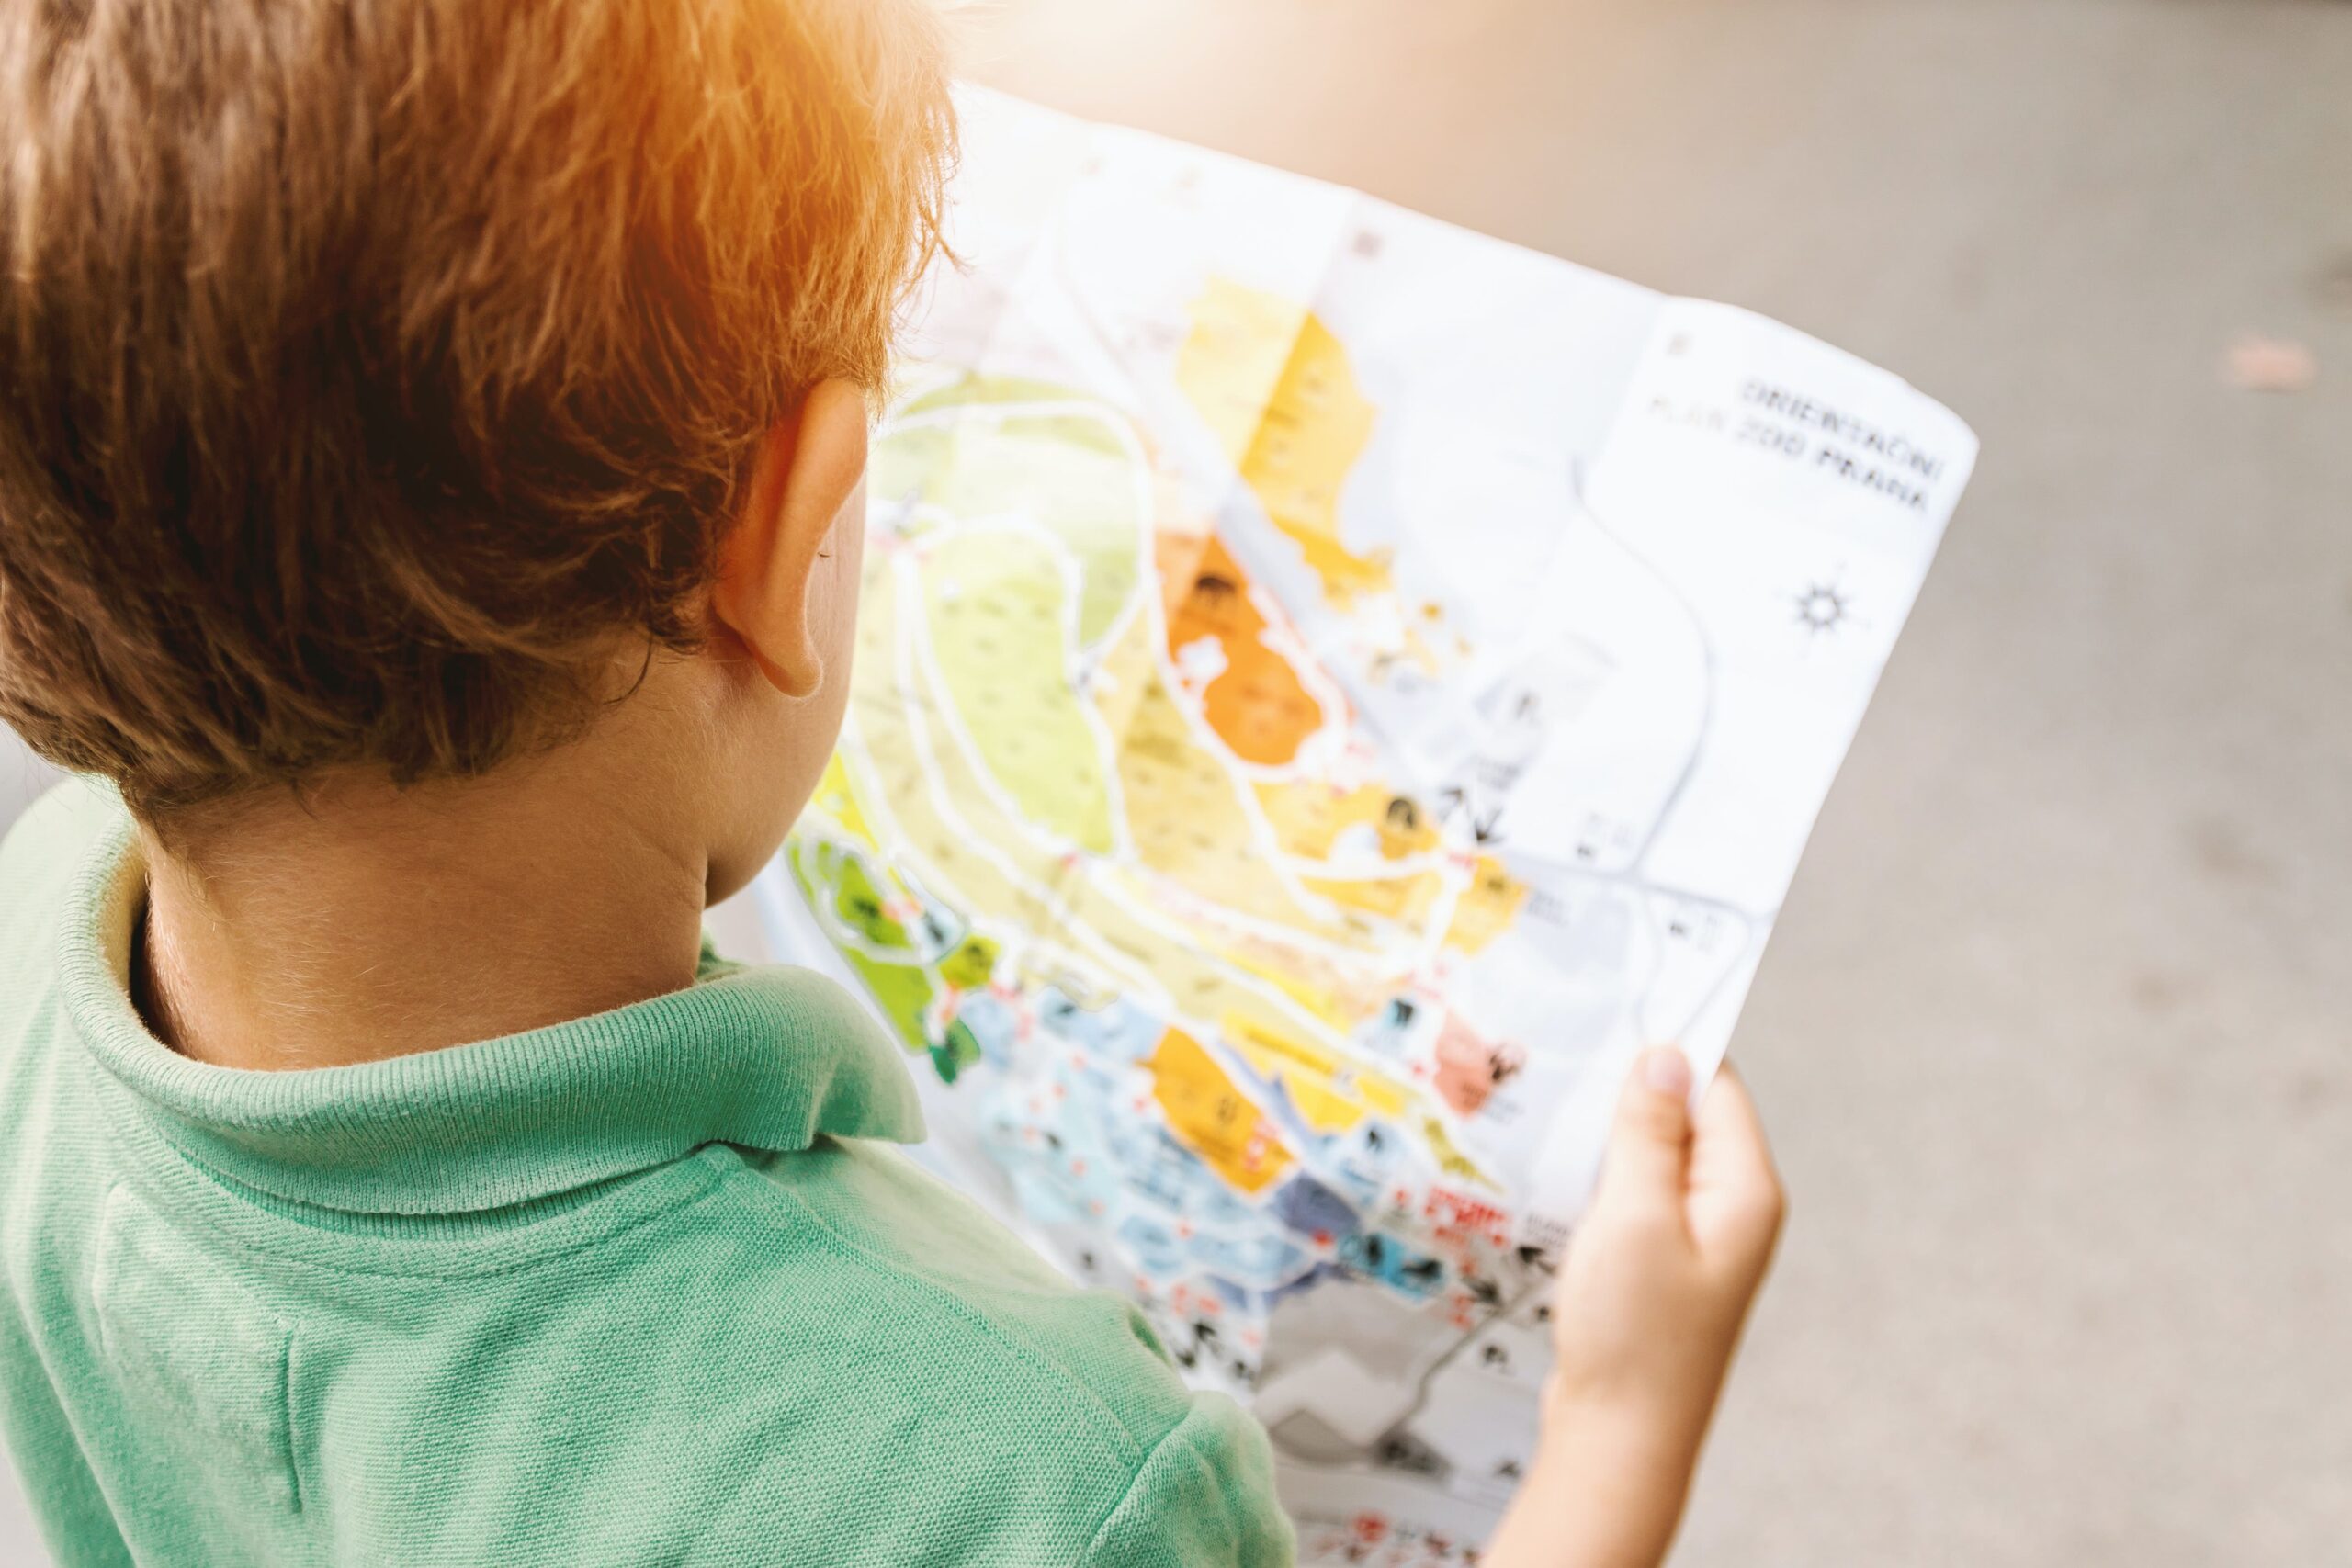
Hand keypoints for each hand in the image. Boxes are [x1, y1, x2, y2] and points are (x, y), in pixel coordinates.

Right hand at [1485, 1048, 1782, 1567]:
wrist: (1619, 1439)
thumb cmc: (1634, 1332)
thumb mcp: (1635, 1215)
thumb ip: (1650, 1132)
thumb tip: (1666, 1056)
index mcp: (1743, 1189)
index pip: (1715, 1083)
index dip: (1666, 1041)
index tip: (1611, 1001)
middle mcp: (1730, 1208)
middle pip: (1684, 1114)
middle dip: (1627, 1083)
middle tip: (1562, 1045)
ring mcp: (1694, 1240)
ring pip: (1651, 1154)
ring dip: (1606, 1131)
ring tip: (1547, 1098)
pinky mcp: (1658, 1265)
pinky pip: (1632, 1194)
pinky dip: (1596, 1173)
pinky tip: (1552, 1166)